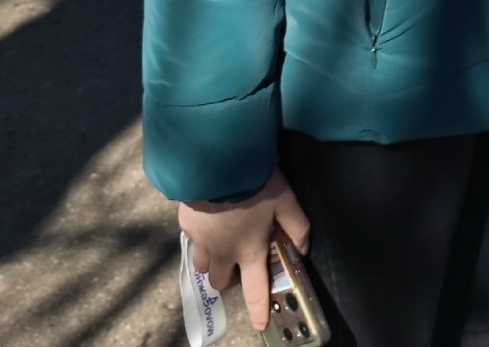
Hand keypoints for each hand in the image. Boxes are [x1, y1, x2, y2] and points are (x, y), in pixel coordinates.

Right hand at [179, 169, 311, 331]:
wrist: (220, 162)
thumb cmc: (257, 183)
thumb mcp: (286, 201)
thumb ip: (297, 227)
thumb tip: (302, 249)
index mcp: (249, 250)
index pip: (255, 290)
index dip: (257, 310)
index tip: (258, 325)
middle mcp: (223, 252)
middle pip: (220, 282)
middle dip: (229, 278)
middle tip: (238, 262)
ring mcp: (201, 241)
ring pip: (202, 266)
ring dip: (211, 262)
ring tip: (219, 245)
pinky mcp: (186, 225)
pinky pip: (191, 239)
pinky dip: (199, 236)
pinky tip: (207, 220)